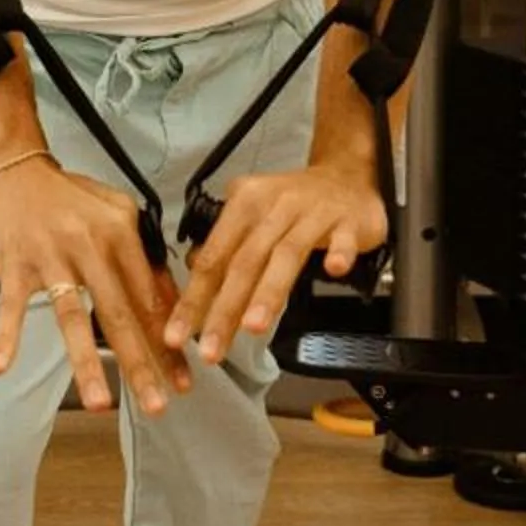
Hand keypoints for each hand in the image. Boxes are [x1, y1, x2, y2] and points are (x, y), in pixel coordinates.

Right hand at [0, 156, 190, 414]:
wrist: (14, 168)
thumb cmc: (66, 196)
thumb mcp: (115, 212)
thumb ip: (142, 255)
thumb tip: (169, 301)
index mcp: (120, 232)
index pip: (150, 296)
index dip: (168, 341)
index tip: (182, 378)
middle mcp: (89, 244)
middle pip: (119, 313)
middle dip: (140, 363)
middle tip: (157, 404)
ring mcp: (50, 255)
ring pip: (72, 316)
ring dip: (86, 363)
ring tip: (101, 402)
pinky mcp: (15, 263)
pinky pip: (13, 306)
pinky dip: (6, 336)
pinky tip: (0, 366)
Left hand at [165, 156, 386, 365]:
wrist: (345, 176)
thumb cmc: (294, 203)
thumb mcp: (254, 215)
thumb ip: (228, 247)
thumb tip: (195, 276)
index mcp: (245, 204)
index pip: (214, 257)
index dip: (193, 298)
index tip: (177, 335)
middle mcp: (275, 207)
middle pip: (245, 261)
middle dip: (225, 308)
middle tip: (210, 349)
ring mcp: (313, 213)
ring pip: (287, 254)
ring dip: (268, 291)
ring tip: (253, 326)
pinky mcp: (349, 221)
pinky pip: (343, 239)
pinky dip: (338, 253)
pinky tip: (334, 269)